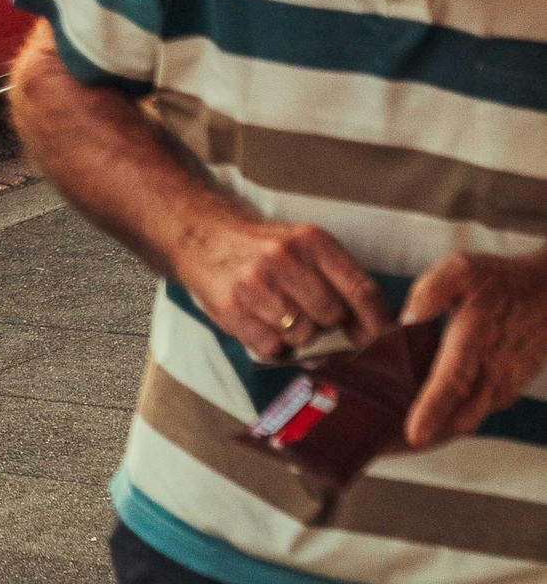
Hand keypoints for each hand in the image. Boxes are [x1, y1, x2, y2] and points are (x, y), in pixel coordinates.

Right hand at [176, 205, 388, 361]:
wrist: (202, 235)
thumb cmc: (263, 248)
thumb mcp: (304, 246)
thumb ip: (339, 279)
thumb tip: (375, 331)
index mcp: (311, 240)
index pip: (361, 289)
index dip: (376, 323)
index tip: (382, 341)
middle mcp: (283, 257)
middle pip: (332, 316)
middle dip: (327, 323)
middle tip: (310, 314)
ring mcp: (255, 283)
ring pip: (303, 336)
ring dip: (298, 335)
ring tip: (280, 314)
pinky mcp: (231, 308)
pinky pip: (273, 348)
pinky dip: (274, 345)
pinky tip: (262, 323)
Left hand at [401, 252, 546, 447]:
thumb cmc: (500, 282)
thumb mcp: (462, 270)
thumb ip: (430, 292)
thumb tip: (405, 322)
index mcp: (475, 340)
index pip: (453, 381)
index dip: (433, 409)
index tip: (414, 435)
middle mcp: (493, 372)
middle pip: (459, 417)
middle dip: (425, 434)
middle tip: (384, 442)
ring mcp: (502, 387)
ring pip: (467, 421)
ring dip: (437, 431)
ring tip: (395, 436)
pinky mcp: (505, 392)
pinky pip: (476, 413)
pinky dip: (452, 420)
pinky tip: (426, 416)